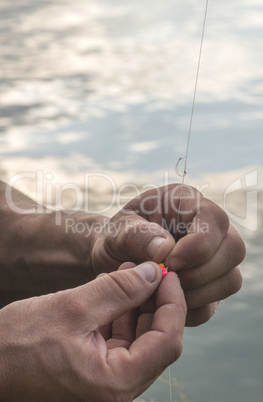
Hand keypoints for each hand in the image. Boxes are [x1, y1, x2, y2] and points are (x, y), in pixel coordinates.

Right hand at [0, 262, 185, 401]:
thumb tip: (153, 273)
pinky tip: (115, 290)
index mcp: (115, 384)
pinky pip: (120, 341)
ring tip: (130, 273)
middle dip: (156, 301)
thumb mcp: (73, 307)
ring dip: (138, 304)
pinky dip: (121, 314)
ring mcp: (105, 383)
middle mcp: (116, 391)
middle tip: (150, 269)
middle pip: (157, 340)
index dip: (173, 302)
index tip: (168, 273)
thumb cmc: (18, 342)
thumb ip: (119, 289)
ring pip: (139, 339)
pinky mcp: (94, 372)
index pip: (167, 341)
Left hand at [92, 184, 245, 325]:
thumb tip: (165, 248)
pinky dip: (189, 309)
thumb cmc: (116, 238)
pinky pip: (212, 305)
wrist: (112, 260)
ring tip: (161, 291)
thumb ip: (136, 235)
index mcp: (188, 204)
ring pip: (230, 280)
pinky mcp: (207, 287)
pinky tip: (162, 301)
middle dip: (200, 272)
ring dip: (196, 293)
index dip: (199, 245)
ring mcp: (213, 260)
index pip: (215, 220)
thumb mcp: (117, 231)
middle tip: (167, 279)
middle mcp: (209, 230)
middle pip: (233, 249)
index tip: (169, 262)